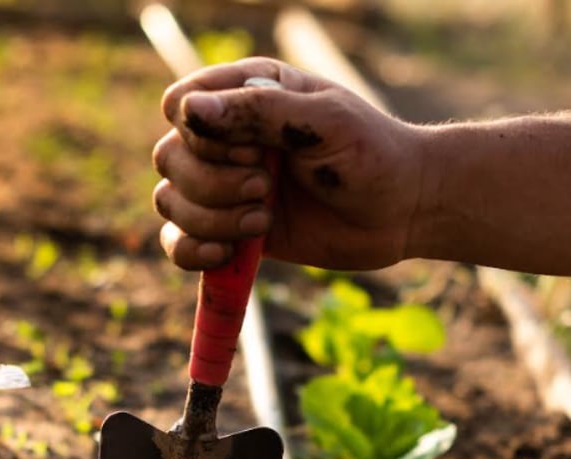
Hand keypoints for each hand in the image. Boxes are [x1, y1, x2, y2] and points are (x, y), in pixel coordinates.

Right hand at [153, 57, 425, 271]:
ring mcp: (225, 187)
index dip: (200, 132)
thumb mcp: (323, 121)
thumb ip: (256, 112)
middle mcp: (227, 139)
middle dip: (213, 182)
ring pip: (170, 201)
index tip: (252, 149)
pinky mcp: (230, 230)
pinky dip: (192, 252)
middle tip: (268, 186)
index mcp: (246, 94)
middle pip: (169, 157)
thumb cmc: (371, 153)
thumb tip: (188, 111)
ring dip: (212, 218)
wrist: (401, 211)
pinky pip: (178, 243)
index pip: (180, 105)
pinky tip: (228, 252)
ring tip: (265, 219)